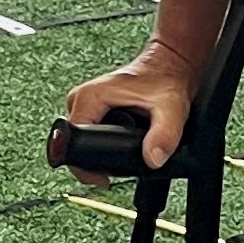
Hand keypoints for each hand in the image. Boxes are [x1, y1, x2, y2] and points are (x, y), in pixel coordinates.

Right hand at [61, 46, 196, 178]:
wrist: (168, 66)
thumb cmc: (166, 80)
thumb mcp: (170, 109)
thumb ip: (164, 135)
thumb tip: (152, 159)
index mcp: (90, 97)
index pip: (72, 142)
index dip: (87, 166)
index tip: (104, 177)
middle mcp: (82, 97)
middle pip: (76, 143)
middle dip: (97, 158)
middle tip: (125, 157)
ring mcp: (85, 102)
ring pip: (82, 139)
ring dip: (101, 149)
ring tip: (126, 145)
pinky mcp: (92, 107)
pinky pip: (89, 131)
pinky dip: (104, 140)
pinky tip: (122, 138)